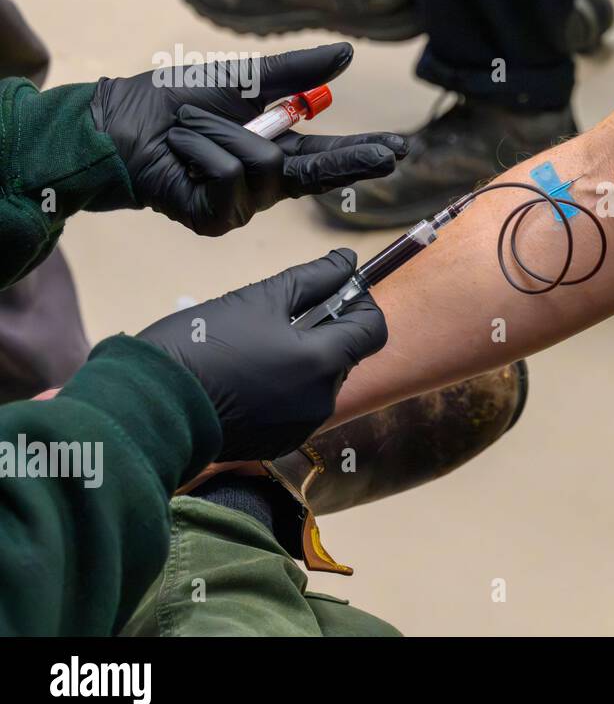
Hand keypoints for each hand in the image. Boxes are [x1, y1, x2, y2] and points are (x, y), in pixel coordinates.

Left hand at [91, 42, 406, 235]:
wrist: (119, 123)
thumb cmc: (172, 102)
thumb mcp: (243, 79)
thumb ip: (295, 74)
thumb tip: (347, 54)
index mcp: (276, 152)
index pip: (329, 157)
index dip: (364, 153)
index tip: (399, 149)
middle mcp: (265, 185)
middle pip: (319, 176)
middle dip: (353, 160)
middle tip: (390, 154)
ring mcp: (242, 206)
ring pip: (262, 164)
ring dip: (219, 132)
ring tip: (189, 128)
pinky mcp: (215, 218)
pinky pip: (227, 177)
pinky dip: (199, 151)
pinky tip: (179, 152)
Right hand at [138, 249, 386, 460]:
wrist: (148, 406)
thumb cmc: (201, 344)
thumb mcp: (259, 299)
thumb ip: (313, 278)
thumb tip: (348, 261)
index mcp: (322, 362)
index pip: (374, 329)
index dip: (359, 304)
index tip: (333, 291)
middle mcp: (321, 399)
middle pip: (346, 354)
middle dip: (326, 331)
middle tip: (282, 315)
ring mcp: (302, 426)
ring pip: (320, 380)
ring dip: (303, 359)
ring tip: (256, 347)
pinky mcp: (279, 443)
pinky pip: (298, 406)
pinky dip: (285, 388)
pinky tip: (247, 377)